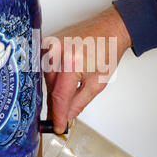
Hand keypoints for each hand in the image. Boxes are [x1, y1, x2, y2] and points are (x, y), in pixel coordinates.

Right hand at [43, 5, 130, 132]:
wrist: (109, 29)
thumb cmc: (107, 51)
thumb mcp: (97, 83)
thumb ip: (79, 102)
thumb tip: (66, 117)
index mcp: (71, 62)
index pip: (59, 97)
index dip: (58, 115)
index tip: (57, 127)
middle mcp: (57, 52)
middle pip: (51, 88)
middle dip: (58, 103)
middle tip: (62, 116)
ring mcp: (50, 45)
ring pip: (47, 78)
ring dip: (56, 88)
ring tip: (72, 86)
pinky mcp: (48, 42)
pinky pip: (46, 66)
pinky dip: (54, 76)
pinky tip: (65, 77)